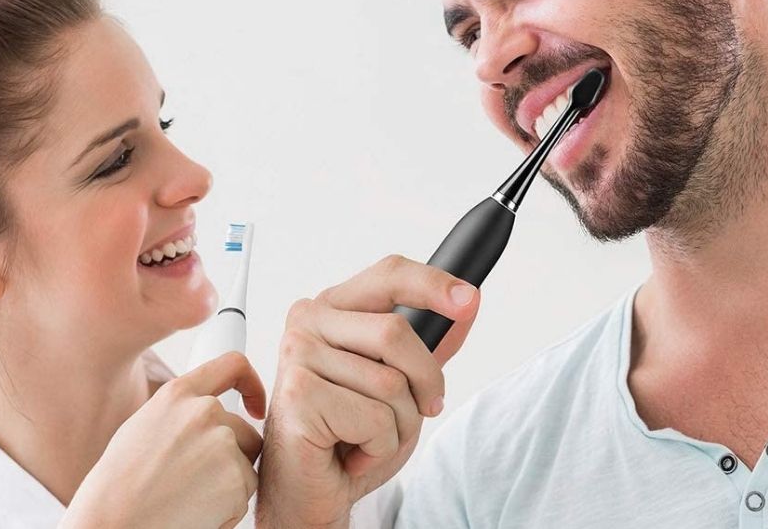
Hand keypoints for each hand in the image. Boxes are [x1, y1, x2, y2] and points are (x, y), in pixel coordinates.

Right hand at [65, 352, 266, 528]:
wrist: (114, 520)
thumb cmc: (119, 484)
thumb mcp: (143, 427)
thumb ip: (180, 414)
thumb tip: (211, 414)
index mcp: (177, 394)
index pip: (231, 366)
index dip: (251, 385)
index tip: (255, 407)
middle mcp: (204, 411)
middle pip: (244, 430)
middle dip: (232, 456)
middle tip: (196, 483)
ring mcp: (223, 443)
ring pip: (246, 464)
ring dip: (228, 483)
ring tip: (188, 498)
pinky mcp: (236, 477)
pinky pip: (245, 493)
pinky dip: (228, 507)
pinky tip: (196, 512)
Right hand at [256, 255, 480, 527]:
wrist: (309, 491)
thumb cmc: (346, 435)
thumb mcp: (399, 384)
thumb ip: (428, 345)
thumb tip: (467, 305)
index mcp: (331, 309)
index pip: (389, 275)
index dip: (433, 284)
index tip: (469, 300)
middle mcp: (307, 323)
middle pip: (396, 333)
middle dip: (424, 383)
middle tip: (418, 411)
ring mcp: (297, 355)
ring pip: (390, 383)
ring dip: (398, 427)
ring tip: (368, 438)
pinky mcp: (298, 393)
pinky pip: (374, 417)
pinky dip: (379, 447)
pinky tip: (352, 453)